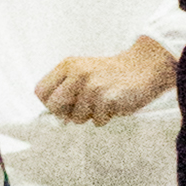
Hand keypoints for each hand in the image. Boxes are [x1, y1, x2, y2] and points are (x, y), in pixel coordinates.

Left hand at [35, 38, 176, 124]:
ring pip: (77, 118)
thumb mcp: (83, 73)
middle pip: (54, 106)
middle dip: (66, 113)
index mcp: (68, 65)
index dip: (50, 103)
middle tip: (83, 108)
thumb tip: (54, 119)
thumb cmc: (111, 75)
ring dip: (91, 116)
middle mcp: (78, 73)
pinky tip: (114, 104)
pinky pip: (98, 121)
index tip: (63, 105)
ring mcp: (92, 85)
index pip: (41, 91)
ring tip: (103, 102)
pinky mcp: (107, 97)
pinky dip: (106, 117)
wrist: (144, 67)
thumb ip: (66, 90)